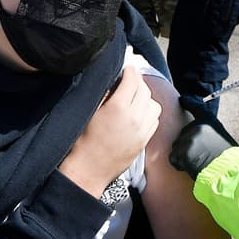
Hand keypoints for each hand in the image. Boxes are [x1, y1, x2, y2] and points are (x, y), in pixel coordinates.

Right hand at [60, 66, 160, 198]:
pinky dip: (149, 112)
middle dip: (138, 81)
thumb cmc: (83, 142)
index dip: (130, 70)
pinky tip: (139, 112)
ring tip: (135, 96)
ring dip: (146, 97)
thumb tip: (115, 80)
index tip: (127, 68)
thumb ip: (105, 94)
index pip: (132, 80)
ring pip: (154, 104)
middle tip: (129, 79)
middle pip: (145, 90)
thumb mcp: (90, 112)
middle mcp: (135, 118)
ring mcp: (142, 131)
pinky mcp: (145, 141)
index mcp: (119, 108)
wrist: (88, 170)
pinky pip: (155, 120)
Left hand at [170, 96, 237, 178]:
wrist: (228, 171)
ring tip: (197, 162)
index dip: (188, 102)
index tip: (182, 99)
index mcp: (210, 121)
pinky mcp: (183, 151)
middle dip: (185, 146)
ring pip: (176, 147)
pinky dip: (180, 165)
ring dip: (182, 156)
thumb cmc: (227, 158)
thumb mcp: (221, 137)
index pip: (196, 107)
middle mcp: (198, 126)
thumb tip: (195, 136)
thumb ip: (207, 133)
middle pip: (182, 134)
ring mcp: (190, 138)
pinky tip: (192, 167)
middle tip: (199, 155)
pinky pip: (174, 159)